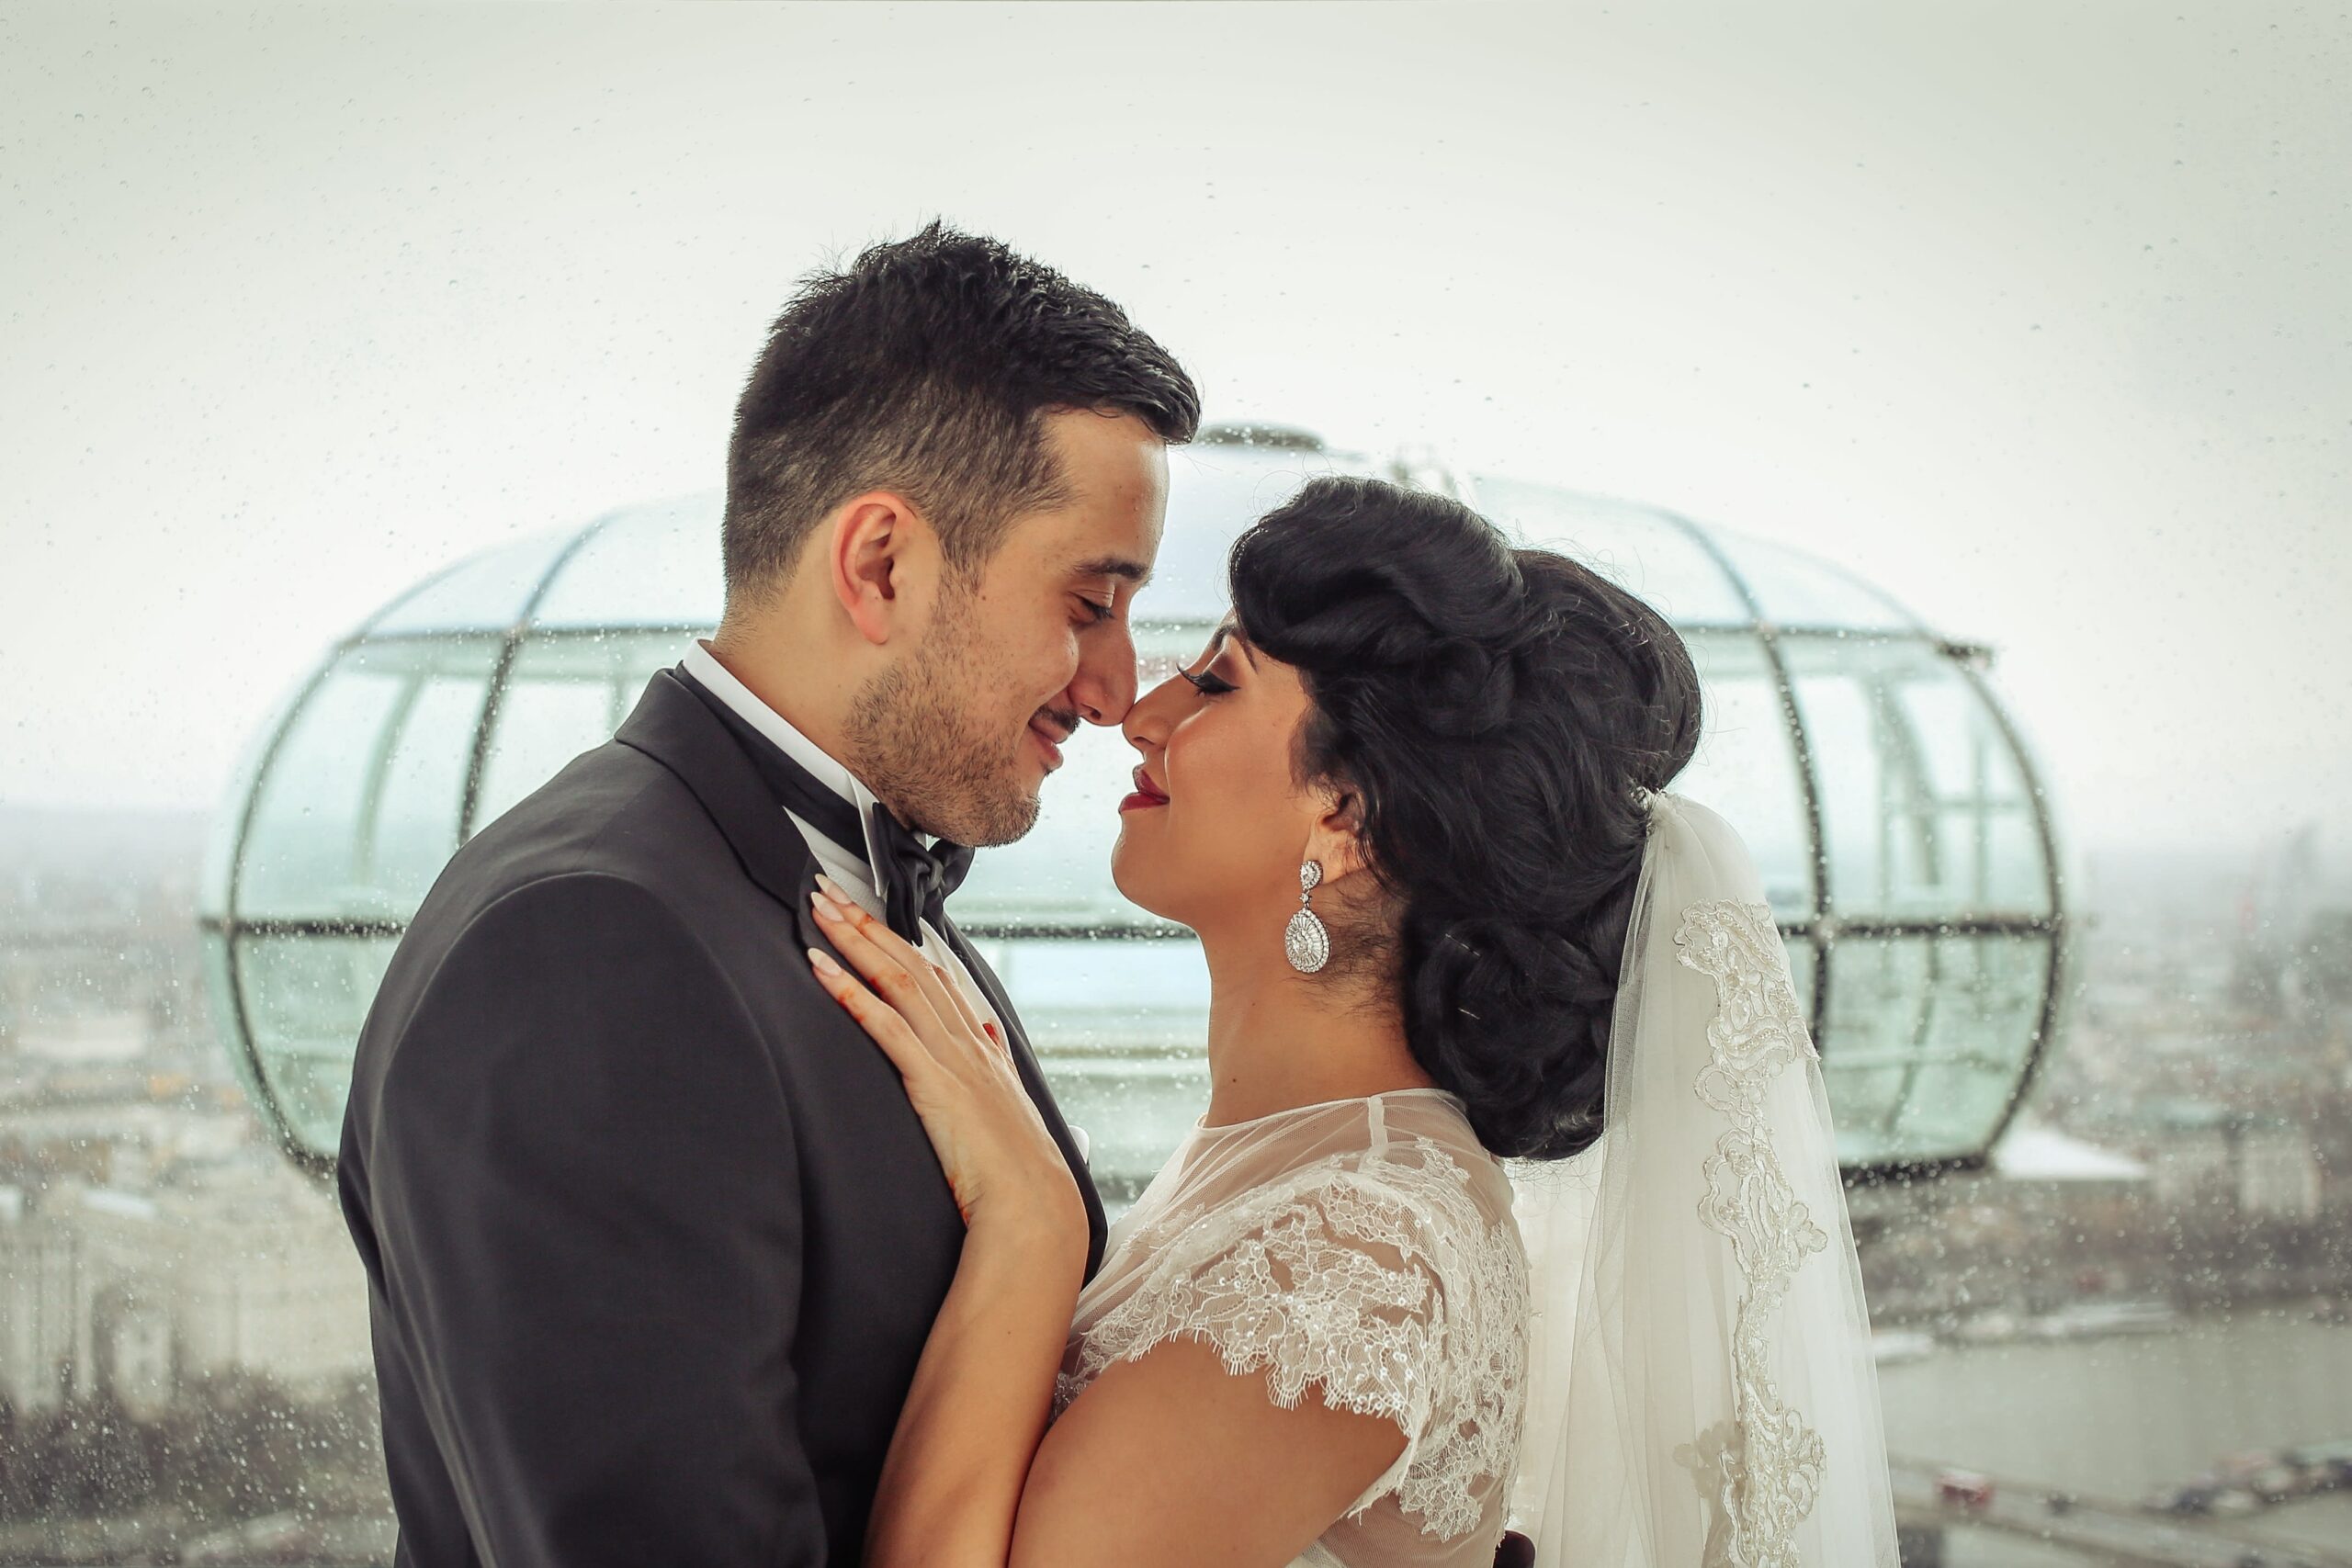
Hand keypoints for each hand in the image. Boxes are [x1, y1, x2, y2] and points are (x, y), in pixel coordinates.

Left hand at [804, 874, 1085, 1249]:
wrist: (1033, 1206)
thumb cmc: (1016, 1175)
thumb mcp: (1004, 1112)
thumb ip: (992, 1071)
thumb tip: (985, 1041)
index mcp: (982, 1048)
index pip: (938, 977)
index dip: (901, 942)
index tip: (870, 915)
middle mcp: (967, 1041)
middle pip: (911, 964)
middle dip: (867, 923)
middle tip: (828, 889)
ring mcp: (951, 1057)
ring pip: (898, 980)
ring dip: (854, 939)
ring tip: (819, 909)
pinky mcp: (932, 1080)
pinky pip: (885, 1025)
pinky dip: (850, 991)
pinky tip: (821, 968)